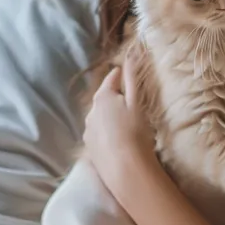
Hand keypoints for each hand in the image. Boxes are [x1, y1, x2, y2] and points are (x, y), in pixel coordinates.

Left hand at [83, 56, 156, 202]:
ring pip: (100, 117)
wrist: (126, 169)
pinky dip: (107, 133)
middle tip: (130, 104)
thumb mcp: (137, 103)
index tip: (124, 73)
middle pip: (103, 99)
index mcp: (102, 98)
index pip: (111, 80)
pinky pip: (99, 134)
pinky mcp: (90, 149)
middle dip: (114, 98)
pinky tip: (119, 141)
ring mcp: (88, 132)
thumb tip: (131, 55)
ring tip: (126, 126)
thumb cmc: (136, 133)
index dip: (119, 75)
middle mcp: (90, 113)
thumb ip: (132, 79)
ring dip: (110, 117)